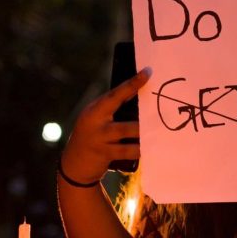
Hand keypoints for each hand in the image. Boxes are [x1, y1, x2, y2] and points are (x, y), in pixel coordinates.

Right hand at [60, 68, 150, 185]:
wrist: (74, 165)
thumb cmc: (92, 136)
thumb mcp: (97, 119)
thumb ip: (114, 108)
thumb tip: (138, 93)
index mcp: (95, 109)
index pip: (115, 93)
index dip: (132, 82)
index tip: (147, 72)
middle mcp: (95, 121)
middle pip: (120, 107)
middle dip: (141, 107)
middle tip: (162, 105)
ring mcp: (100, 138)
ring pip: (128, 130)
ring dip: (144, 130)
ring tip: (161, 128)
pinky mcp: (105, 154)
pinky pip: (128, 151)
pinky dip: (140, 150)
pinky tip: (151, 149)